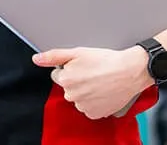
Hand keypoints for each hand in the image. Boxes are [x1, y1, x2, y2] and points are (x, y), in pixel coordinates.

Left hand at [32, 46, 152, 119]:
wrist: (129, 72)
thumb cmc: (106, 60)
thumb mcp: (78, 52)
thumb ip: (54, 56)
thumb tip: (36, 59)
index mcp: (65, 80)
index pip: (58, 75)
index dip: (69, 68)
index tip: (82, 66)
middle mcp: (72, 95)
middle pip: (68, 87)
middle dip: (76, 80)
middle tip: (92, 72)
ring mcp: (83, 106)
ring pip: (78, 98)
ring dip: (85, 91)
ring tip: (99, 81)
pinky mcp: (95, 113)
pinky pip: (89, 107)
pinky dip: (94, 101)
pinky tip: (102, 91)